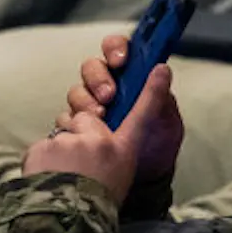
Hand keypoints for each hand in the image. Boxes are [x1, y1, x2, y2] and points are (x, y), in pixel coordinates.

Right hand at [28, 59, 177, 202]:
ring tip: (99, 118)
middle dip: (98, 78)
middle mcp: (106, 89)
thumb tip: (162, 69)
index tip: (120, 62)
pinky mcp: (73, 128)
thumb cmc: (156, 149)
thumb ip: (161, 99)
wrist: (142, 183)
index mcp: (130, 80)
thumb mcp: (167, 125)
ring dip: (85, 102)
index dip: (115, 49)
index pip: (117, 50)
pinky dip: (71, 124)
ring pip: (76, 92)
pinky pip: (65, 118)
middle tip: (108, 96)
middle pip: (91, 68)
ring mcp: (88, 108)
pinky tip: (82, 135)